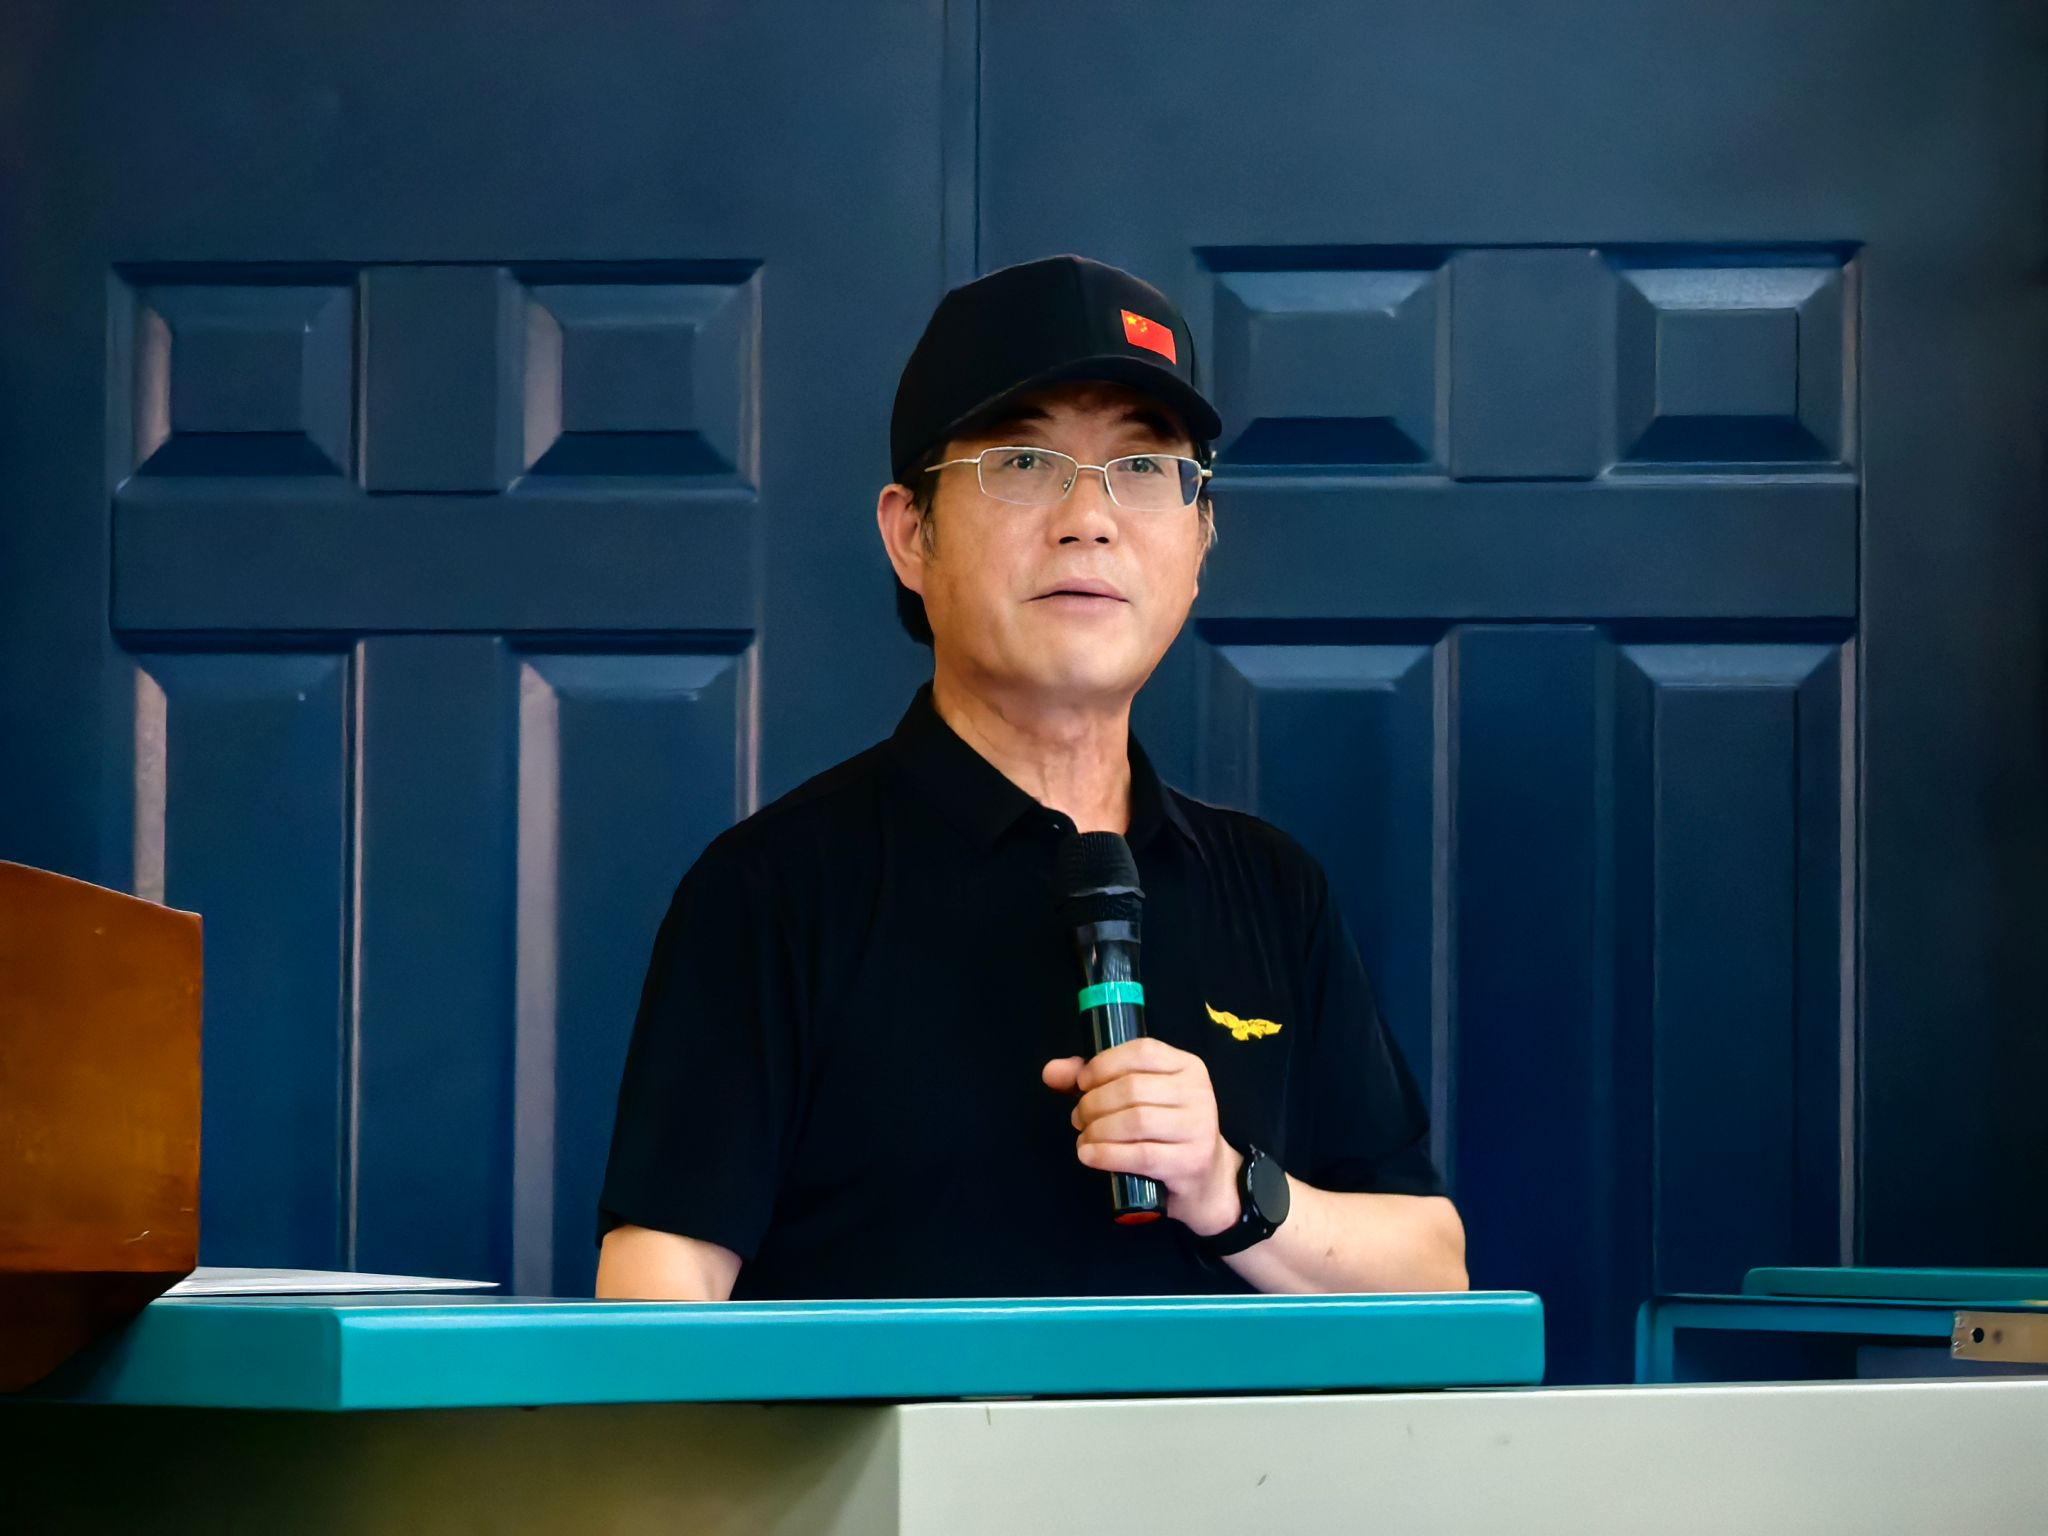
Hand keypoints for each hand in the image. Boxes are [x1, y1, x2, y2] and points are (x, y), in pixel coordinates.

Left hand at [1041, 1037, 1242, 1236]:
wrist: (1206, 1181)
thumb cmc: (1164, 1131)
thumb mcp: (1136, 1098)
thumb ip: (1094, 1079)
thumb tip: (1051, 1072)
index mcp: (1187, 1066)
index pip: (1142, 1051)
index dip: (1104, 1065)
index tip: (1082, 1083)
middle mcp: (1198, 1092)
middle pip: (1132, 1088)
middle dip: (1094, 1103)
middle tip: (1079, 1118)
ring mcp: (1199, 1128)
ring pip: (1136, 1120)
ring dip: (1098, 1129)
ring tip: (1085, 1138)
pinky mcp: (1191, 1162)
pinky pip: (1141, 1155)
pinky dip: (1107, 1154)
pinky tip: (1089, 1155)